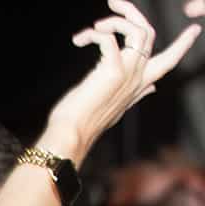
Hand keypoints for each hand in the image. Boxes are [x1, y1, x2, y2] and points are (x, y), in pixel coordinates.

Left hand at [41, 1, 201, 162]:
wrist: (72, 134)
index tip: (195, 29)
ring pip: (137, 31)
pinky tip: (81, 39)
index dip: (183, 44)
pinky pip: (110, 39)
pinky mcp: (113, 71)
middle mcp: (138, 76)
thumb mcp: (118, 106)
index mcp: (141, 83)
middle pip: (149, 34)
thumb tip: (153, 88)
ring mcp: (128, 72)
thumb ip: (138, 93)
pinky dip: (96, 33)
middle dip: (133, 13)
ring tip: (94, 28)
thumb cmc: (86, 119)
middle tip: (114, 2)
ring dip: (115, 21)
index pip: (170, 60)